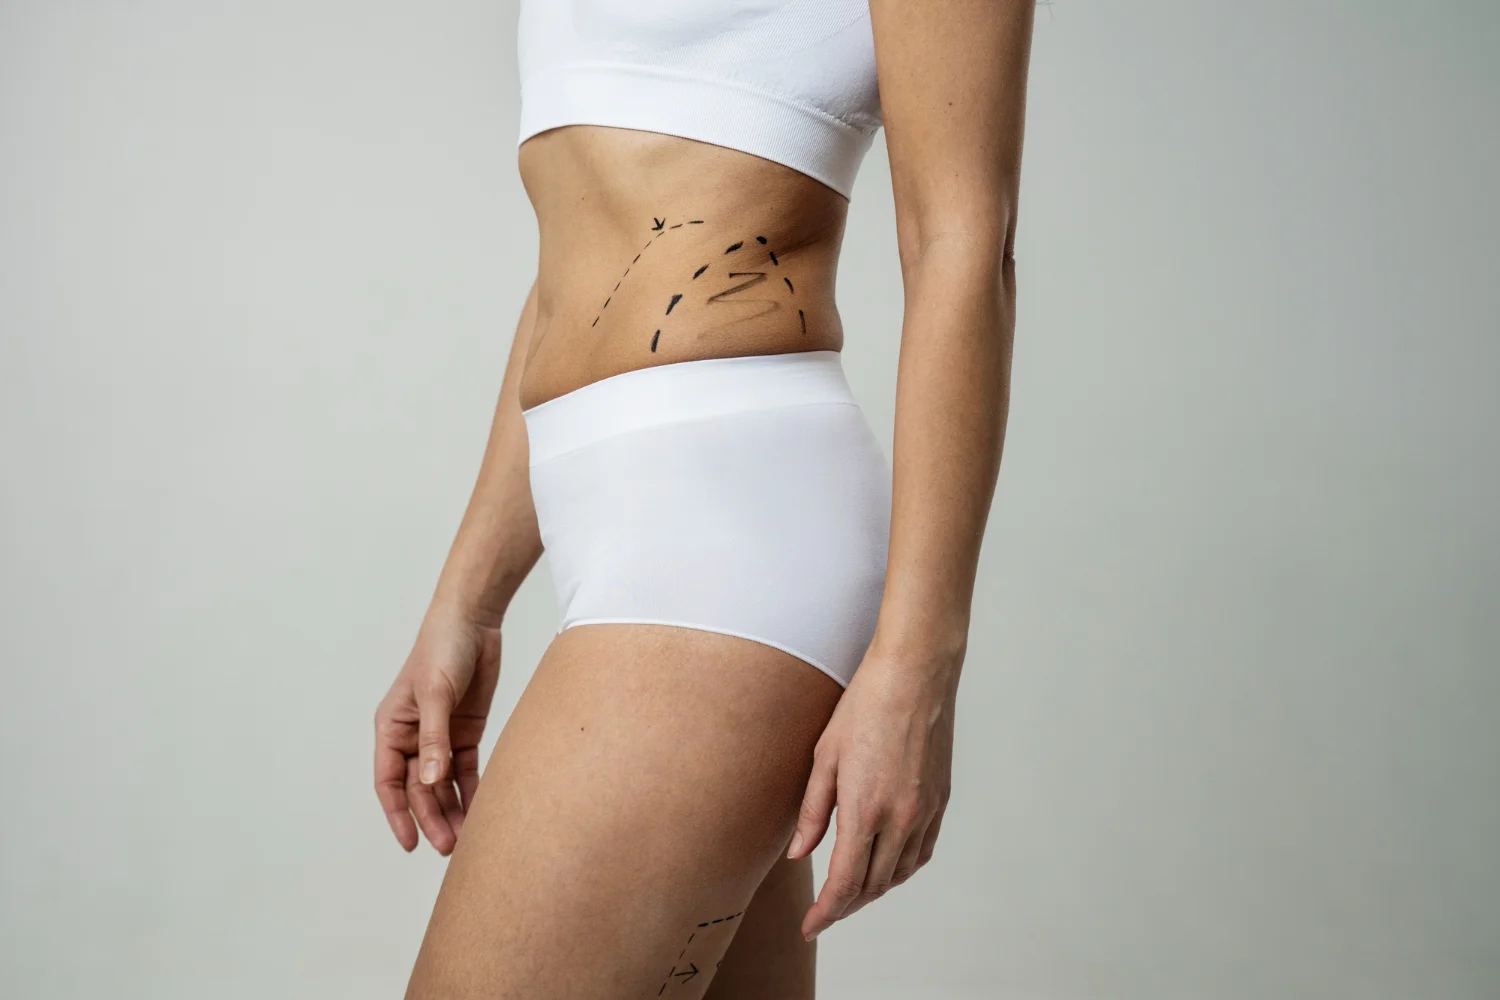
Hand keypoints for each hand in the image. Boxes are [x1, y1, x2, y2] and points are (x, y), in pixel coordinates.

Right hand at [373, 602, 501, 854]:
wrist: (474, 620)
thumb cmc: (442, 649)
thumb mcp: (435, 694)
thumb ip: (434, 738)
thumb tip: (429, 781)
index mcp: (392, 728)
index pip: (389, 782)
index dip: (398, 814)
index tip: (411, 843)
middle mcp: (413, 737)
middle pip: (419, 789)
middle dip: (432, 818)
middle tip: (449, 847)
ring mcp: (440, 735)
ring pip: (442, 784)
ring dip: (452, 809)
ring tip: (467, 839)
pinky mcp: (465, 731)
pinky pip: (465, 769)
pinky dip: (472, 790)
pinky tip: (482, 811)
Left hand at [787, 646, 957, 939]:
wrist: (915, 676)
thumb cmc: (864, 706)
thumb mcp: (824, 757)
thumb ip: (813, 812)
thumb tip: (801, 854)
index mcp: (866, 809)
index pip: (845, 883)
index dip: (826, 913)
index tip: (811, 927)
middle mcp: (900, 818)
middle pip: (873, 885)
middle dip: (846, 906)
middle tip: (824, 913)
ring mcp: (925, 811)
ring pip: (899, 873)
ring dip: (873, 890)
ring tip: (849, 893)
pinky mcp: (940, 801)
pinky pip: (921, 852)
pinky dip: (900, 869)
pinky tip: (885, 866)